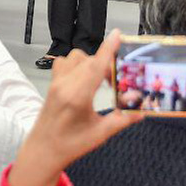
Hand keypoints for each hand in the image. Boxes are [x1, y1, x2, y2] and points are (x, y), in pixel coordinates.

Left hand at [9, 31, 142, 185]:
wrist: (43, 151)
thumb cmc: (71, 145)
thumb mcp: (100, 134)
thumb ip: (122, 119)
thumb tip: (142, 110)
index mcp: (77, 97)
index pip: (96, 66)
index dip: (108, 48)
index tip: (118, 34)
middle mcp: (65, 85)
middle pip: (90, 61)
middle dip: (107, 65)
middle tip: (116, 81)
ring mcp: (56, 82)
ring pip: (76, 58)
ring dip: (91, 62)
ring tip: (100, 79)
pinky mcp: (51, 83)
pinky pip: (64, 62)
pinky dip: (77, 63)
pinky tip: (84, 77)